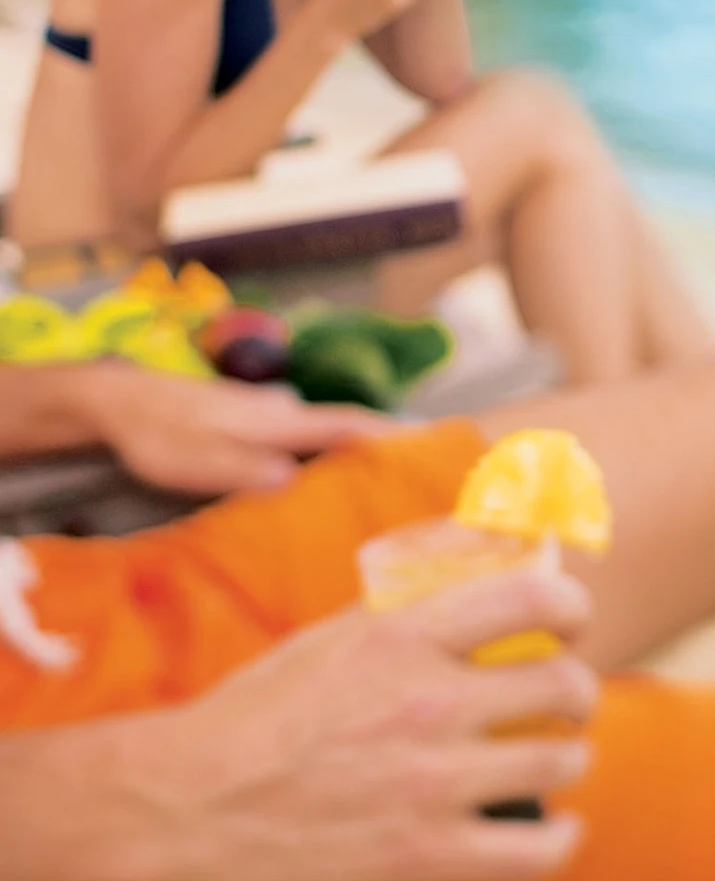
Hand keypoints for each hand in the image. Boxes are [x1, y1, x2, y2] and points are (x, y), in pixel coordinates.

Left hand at [80, 362, 393, 494]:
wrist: (118, 400)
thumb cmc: (157, 434)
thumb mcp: (193, 460)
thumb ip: (242, 469)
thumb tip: (293, 480)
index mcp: (274, 421)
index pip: (345, 424)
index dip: (388, 435)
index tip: (431, 445)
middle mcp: (277, 411)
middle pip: (341, 427)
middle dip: (379, 446)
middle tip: (413, 473)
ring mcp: (262, 412)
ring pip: (317, 431)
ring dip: (347, 449)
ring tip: (371, 479)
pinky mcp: (244, 419)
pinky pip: (296, 435)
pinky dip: (316, 450)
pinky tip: (311, 470)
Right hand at [137, 566, 596, 880]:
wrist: (189, 799)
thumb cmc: (259, 709)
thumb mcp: (336, 631)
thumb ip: (411, 604)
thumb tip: (480, 560)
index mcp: (405, 632)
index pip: (534, 599)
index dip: (572, 608)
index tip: (572, 621)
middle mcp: (430, 699)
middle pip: (563, 683)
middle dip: (576, 690)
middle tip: (566, 699)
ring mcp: (432, 779)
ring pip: (559, 760)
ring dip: (567, 757)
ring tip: (553, 758)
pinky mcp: (424, 853)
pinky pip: (535, 849)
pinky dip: (559, 840)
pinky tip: (556, 831)